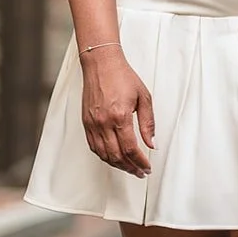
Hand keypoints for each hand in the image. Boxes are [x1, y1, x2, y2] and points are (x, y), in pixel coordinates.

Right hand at [79, 47, 153, 178]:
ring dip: (117, 165)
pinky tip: (114, 158)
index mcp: (119, 116)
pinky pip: (93, 147)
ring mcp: (92, 124)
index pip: (130, 148)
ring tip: (129, 168)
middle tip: (140, 172)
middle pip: (116, 156)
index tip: (147, 167)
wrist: (101, 64)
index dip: (139, 162)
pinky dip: (104, 156)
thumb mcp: (143, 97)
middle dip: (130, 167)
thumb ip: (148, 123)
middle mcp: (103, 123)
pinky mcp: (86, 123)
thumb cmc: (123, 77)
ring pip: (103, 154)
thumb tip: (151, 144)